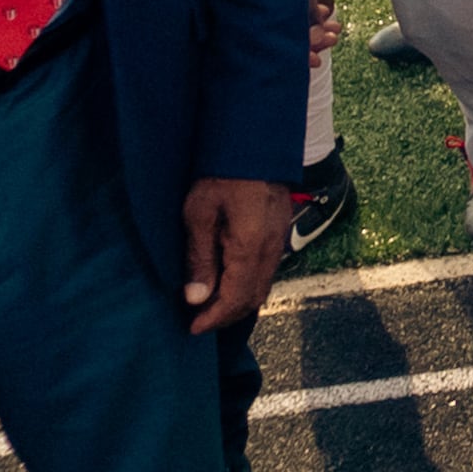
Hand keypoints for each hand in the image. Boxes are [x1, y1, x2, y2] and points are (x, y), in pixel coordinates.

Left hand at [181, 174, 293, 331]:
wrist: (254, 143)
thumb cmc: (220, 175)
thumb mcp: (198, 214)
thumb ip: (199, 258)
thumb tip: (196, 298)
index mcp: (251, 247)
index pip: (235, 298)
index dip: (213, 318)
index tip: (191, 328)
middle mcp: (272, 249)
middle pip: (253, 298)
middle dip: (226, 315)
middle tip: (198, 320)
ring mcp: (280, 241)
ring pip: (263, 286)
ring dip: (238, 302)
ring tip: (210, 305)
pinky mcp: (280, 233)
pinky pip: (267, 272)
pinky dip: (248, 286)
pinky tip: (229, 282)